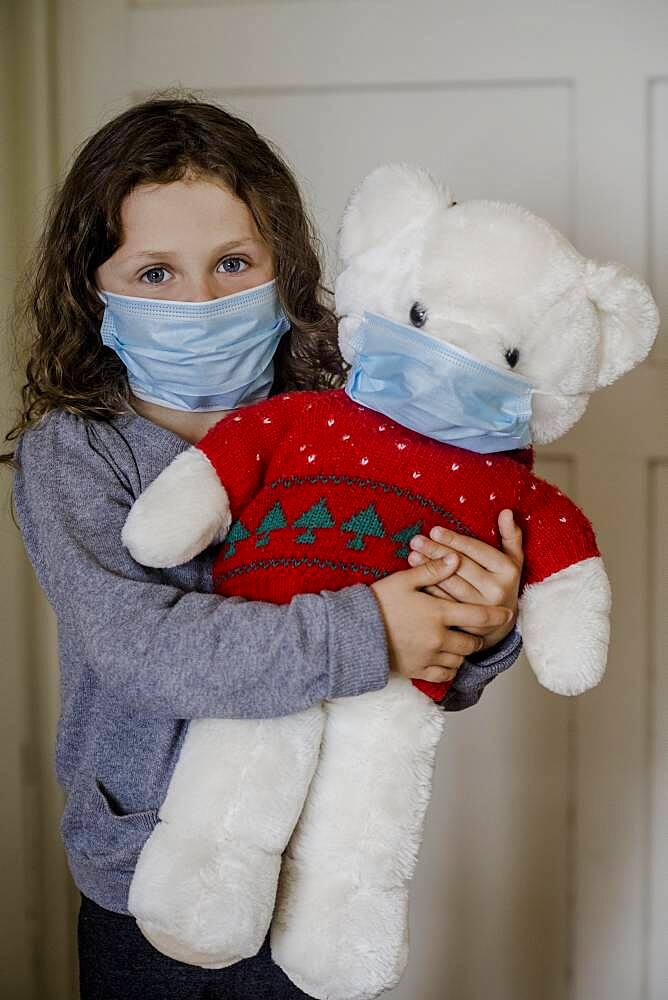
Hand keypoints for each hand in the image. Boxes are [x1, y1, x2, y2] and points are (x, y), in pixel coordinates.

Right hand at [371, 557, 513, 684]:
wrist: (353, 632)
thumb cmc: (378, 601)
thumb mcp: (405, 580)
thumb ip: (433, 570)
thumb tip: (455, 557)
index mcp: (438, 613)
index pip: (478, 615)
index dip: (497, 616)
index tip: (508, 614)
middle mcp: (438, 638)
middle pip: (472, 641)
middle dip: (478, 636)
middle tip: (478, 630)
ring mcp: (429, 657)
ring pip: (460, 659)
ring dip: (464, 651)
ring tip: (460, 642)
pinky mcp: (418, 670)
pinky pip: (445, 674)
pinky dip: (450, 667)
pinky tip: (447, 659)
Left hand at [407, 509, 523, 649]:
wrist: (500, 622)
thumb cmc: (502, 581)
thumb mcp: (512, 559)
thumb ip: (510, 535)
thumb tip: (506, 511)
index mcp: (507, 570)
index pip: (476, 550)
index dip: (454, 540)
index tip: (434, 530)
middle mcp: (497, 590)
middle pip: (461, 566)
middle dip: (436, 551)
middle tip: (416, 541)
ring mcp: (482, 608)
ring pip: (451, 584)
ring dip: (429, 569)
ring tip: (412, 555)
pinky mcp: (468, 622)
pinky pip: (445, 602)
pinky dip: (428, 589)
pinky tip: (415, 577)